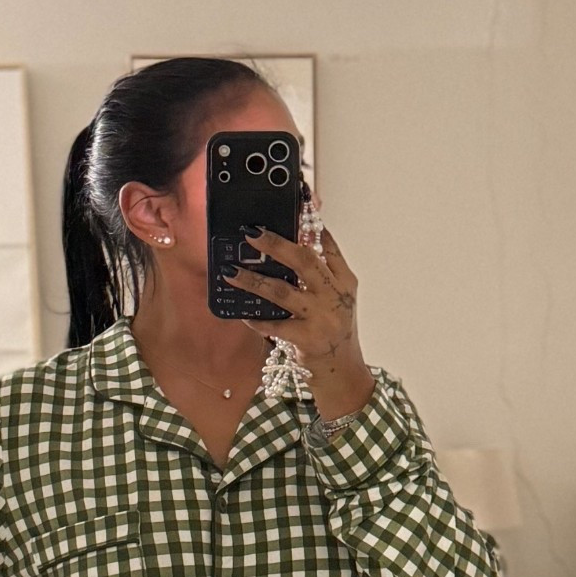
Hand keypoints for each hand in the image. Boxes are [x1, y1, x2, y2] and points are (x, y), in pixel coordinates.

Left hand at [222, 223, 374, 416]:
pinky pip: (274, 325)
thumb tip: (293, 244)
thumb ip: (321, 274)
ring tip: (230, 271)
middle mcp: (335, 295)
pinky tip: (241, 312)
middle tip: (250, 232)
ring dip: (252, 280)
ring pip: (281, 291)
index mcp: (344, 281)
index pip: (327, 243)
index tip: (293, 200)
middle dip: (274, 243)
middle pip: (303, 260)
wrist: (344, 375)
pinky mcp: (307, 340)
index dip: (309, 220)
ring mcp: (322, 317)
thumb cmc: (335, 334)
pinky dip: (256, 318)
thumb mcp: (338, 300)